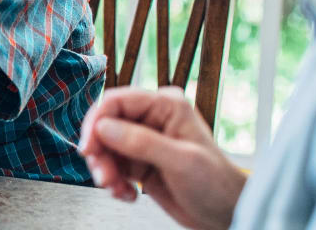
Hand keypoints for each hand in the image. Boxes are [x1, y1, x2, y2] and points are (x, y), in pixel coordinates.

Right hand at [78, 87, 246, 229]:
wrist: (226, 213)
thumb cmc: (217, 183)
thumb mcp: (181, 161)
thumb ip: (142, 142)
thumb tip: (104, 127)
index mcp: (166, 106)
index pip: (116, 101)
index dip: (96, 122)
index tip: (88, 148)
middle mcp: (152, 120)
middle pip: (105, 126)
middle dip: (100, 153)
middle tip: (104, 176)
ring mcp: (144, 141)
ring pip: (105, 149)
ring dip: (105, 171)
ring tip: (117, 189)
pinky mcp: (139, 162)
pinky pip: (112, 167)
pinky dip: (113, 183)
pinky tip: (127, 194)